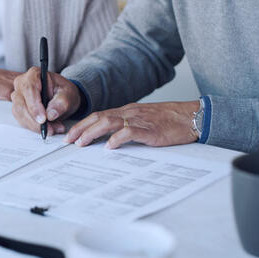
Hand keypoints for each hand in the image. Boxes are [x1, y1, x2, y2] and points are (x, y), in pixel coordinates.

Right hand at [11, 67, 81, 134]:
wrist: (62, 97)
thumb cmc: (64, 92)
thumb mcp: (68, 95)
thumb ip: (60, 103)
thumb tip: (50, 114)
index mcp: (34, 74)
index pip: (29, 89)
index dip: (35, 106)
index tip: (43, 119)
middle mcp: (22, 83)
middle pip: (21, 103)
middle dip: (35, 120)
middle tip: (51, 129)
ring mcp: (18, 96)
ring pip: (20, 114)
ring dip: (35, 126)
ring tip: (53, 129)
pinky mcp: (18, 107)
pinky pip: (21, 120)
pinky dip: (33, 127)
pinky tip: (46, 128)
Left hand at [65, 101, 199, 148]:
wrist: (191, 117)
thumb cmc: (169, 121)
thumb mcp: (144, 120)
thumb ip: (127, 126)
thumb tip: (109, 139)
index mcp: (127, 111)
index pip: (99, 115)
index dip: (83, 124)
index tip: (70, 135)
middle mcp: (129, 113)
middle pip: (99, 117)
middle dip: (81, 129)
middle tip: (68, 141)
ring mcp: (139, 120)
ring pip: (109, 122)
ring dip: (92, 133)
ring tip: (81, 144)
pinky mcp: (150, 130)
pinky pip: (130, 131)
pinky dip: (117, 138)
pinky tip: (109, 146)